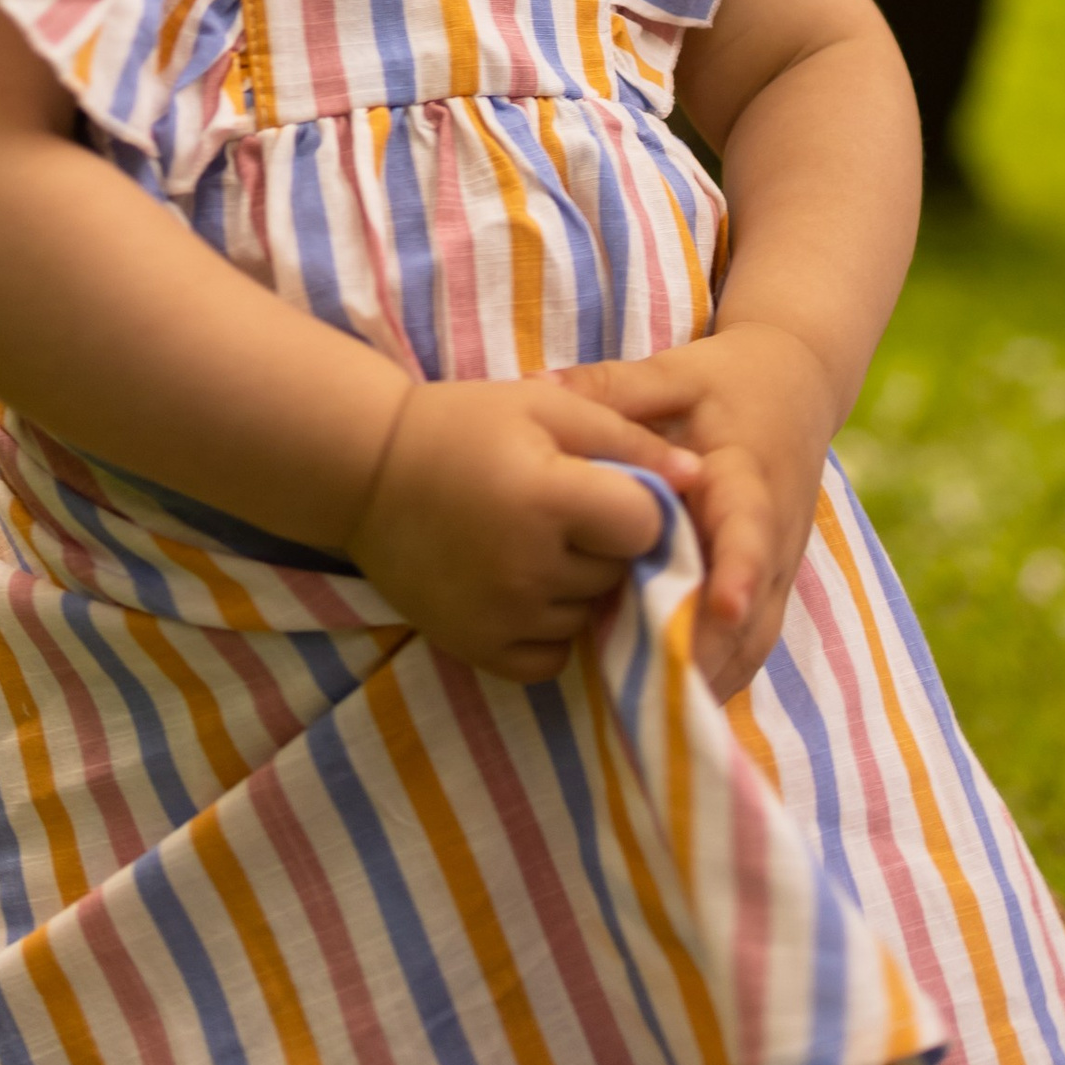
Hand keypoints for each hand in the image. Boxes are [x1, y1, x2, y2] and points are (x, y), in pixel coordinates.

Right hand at [349, 378, 701, 682]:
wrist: (365, 471)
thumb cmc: (462, 425)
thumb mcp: (546, 407)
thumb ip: (627, 438)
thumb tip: (698, 475)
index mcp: (548, 498)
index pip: (644, 524)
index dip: (639, 505)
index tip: (610, 488)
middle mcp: (528, 567)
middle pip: (619, 572)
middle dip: (609, 545)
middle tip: (568, 513)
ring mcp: (502, 616)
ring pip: (590, 616)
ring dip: (583, 588)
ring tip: (540, 546)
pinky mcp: (477, 648)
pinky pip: (552, 657)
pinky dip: (552, 631)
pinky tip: (528, 589)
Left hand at [556, 324, 837, 699]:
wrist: (796, 384)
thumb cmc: (727, 380)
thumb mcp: (672, 372)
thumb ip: (610, 388)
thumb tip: (533, 389)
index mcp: (750, 476)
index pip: (750, 529)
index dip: (737, 571)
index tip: (721, 605)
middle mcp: (774, 531)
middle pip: (755, 609)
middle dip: (712, 654)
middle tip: (659, 696)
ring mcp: (777, 565)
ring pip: (755, 639)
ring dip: (713, 677)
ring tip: (654, 717)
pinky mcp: (767, 584)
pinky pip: (748, 642)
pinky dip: (716, 672)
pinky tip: (666, 701)